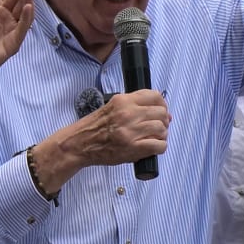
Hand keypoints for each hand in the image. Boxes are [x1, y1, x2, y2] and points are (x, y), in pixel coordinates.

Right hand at [30, 89, 171, 193]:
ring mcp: (132, 131)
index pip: (155, 96)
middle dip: (163, 120)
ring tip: (153, 138)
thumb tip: (161, 110)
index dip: (162, 104)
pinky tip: (152, 147)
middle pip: (161, 112)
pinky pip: (159, 145)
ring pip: (162, 128)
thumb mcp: (112, 107)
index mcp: (124, 101)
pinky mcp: (133, 148)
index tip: (160, 111)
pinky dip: (159, 147)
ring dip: (161, 134)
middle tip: (158, 127)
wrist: (80, 143)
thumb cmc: (94, 127)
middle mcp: (129, 113)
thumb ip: (133, 106)